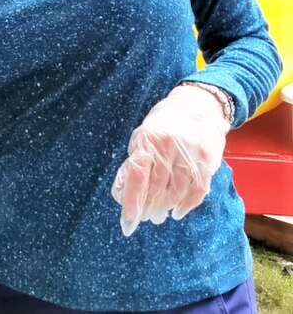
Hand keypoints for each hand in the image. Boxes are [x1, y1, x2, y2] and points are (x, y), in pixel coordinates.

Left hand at [111, 84, 229, 236]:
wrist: (197, 106)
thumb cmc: (163, 125)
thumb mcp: (142, 137)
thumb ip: (133, 163)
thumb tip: (121, 193)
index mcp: (146, 140)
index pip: (135, 176)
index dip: (131, 203)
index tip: (128, 224)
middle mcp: (167, 146)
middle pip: (156, 187)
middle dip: (149, 207)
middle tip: (146, 218)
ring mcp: (189, 152)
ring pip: (176, 191)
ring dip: (166, 207)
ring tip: (159, 215)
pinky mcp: (208, 159)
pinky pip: (197, 190)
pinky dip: (187, 205)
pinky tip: (178, 212)